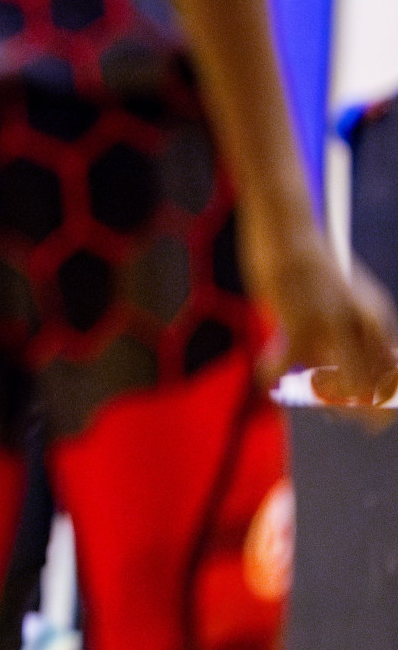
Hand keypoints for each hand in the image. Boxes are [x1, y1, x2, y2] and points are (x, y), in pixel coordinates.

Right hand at [251, 231, 397, 403]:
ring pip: (336, 383)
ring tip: (305, 394)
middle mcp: (359, 324)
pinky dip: (272, 372)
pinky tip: (265, 372)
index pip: (393, 367)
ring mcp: (329, 326)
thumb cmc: (307, 256)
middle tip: (356, 423)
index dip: (387, 396)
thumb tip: (328, 360)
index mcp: (375, 313)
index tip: (379, 417)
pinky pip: (284, 366)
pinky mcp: (298, 325)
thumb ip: (342, 323)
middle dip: (366, 411)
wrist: (288, 226)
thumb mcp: (338, 290)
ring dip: (323, 397)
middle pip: (372, 383)